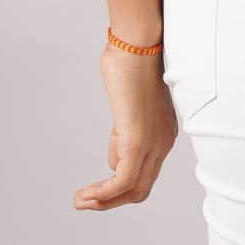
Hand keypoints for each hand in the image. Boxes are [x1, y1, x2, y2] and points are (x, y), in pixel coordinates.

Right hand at [73, 43, 177, 210]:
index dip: (120, 181)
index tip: (99, 182)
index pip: (145, 172)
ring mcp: (154, 143)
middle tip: (87, 201)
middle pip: (141, 187)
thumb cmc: (130, 61)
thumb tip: (119, 140)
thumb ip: (126, 124)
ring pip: (133, 190)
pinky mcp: (138, 141)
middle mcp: (164, 141)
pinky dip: (102, 194)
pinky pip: (122, 181)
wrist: (136, 43)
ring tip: (81, 201)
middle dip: (112, 200)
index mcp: (163, 131)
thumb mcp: (128, 101)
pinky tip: (84, 195)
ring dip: (104, 202)